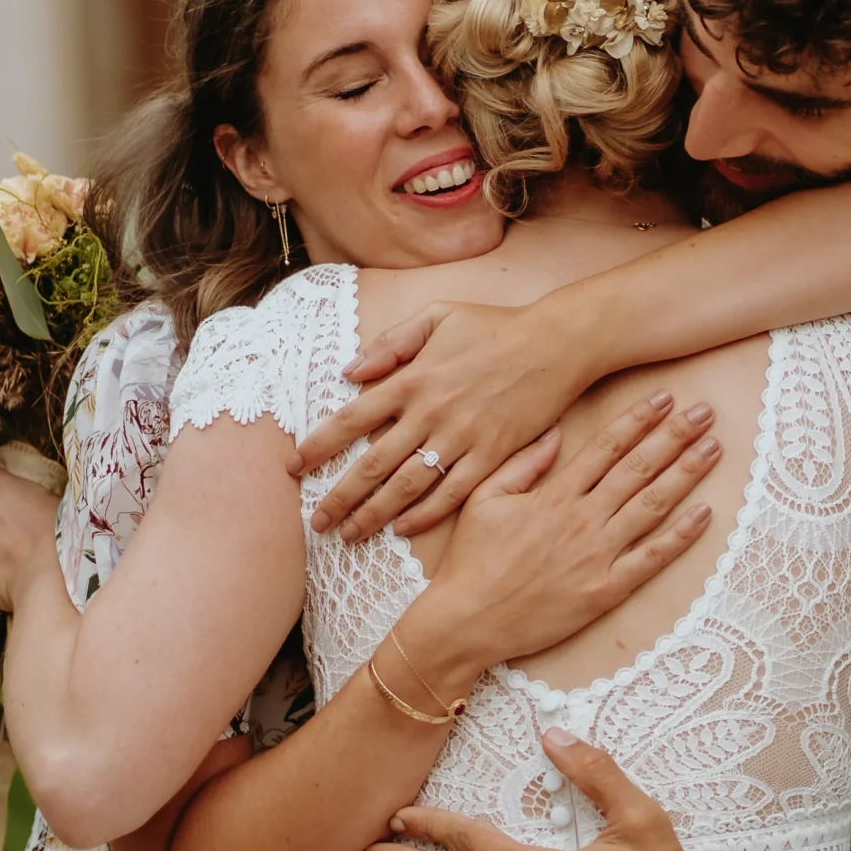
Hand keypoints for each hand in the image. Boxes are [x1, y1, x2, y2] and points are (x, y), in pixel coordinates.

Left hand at [291, 297, 592, 539]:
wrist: (557, 343)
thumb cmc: (495, 326)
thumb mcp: (438, 315)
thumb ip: (392, 344)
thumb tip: (350, 372)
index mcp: (413, 379)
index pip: (351, 418)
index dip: (319, 446)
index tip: (293, 468)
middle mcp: (431, 412)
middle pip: (373, 463)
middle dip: (339, 496)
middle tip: (315, 521)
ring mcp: (462, 437)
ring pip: (407, 486)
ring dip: (374, 514)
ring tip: (349, 534)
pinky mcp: (492, 455)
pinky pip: (453, 493)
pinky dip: (425, 514)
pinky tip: (403, 529)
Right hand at [399, 393, 719, 683]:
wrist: (468, 621)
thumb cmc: (472, 561)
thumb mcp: (484, 499)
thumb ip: (523, 464)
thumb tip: (556, 432)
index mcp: (555, 495)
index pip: (607, 447)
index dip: (639, 419)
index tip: (665, 398)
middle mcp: (582, 519)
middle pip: (638, 468)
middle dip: (674, 436)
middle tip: (704, 413)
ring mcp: (598, 555)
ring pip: (652, 506)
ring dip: (685, 474)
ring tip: (712, 449)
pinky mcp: (606, 590)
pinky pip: (652, 559)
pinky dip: (681, 536)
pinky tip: (705, 514)